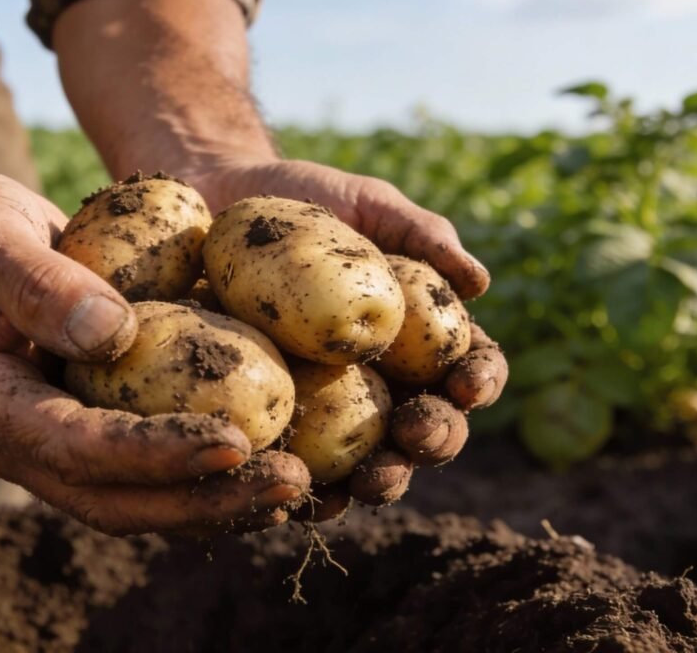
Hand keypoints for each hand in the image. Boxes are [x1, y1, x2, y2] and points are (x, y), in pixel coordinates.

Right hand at [0, 171, 307, 534]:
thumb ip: (37, 283)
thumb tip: (115, 335)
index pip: (72, 447)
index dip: (153, 453)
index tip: (234, 440)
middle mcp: (3, 443)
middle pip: (109, 498)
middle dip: (202, 499)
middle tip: (290, 485)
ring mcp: (37, 447)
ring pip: (131, 501)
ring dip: (214, 501)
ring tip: (296, 487)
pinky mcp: (73, 435)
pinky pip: (140, 474)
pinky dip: (202, 477)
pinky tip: (265, 466)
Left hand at [184, 159, 509, 516]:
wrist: (217, 202)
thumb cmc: (305, 200)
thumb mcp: (366, 206)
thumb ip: (423, 235)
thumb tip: (480, 283)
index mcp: (422, 340)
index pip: (467, 370)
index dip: (479, 383)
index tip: (467, 385)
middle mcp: (384, 385)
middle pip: (426, 429)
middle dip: (432, 440)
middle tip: (416, 434)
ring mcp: (328, 413)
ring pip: (367, 464)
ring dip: (378, 480)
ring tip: (369, 480)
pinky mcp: (271, 425)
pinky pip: (289, 467)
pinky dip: (298, 488)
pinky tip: (294, 497)